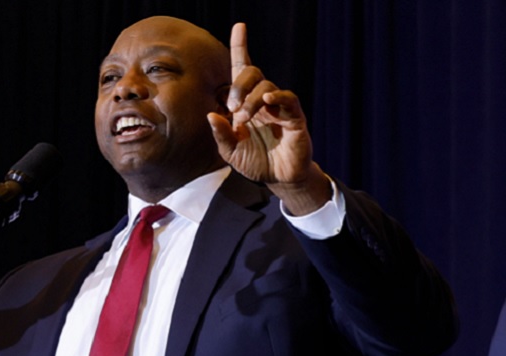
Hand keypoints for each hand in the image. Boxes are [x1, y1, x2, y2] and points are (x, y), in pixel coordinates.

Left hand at [207, 23, 331, 214]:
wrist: (278, 179)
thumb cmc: (256, 163)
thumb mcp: (231, 152)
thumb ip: (221, 134)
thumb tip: (212, 115)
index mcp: (246, 103)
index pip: (242, 69)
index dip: (241, 47)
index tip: (240, 26)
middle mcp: (262, 100)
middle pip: (252, 73)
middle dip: (239, 85)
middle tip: (232, 107)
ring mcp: (279, 107)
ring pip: (266, 86)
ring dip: (252, 100)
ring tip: (245, 119)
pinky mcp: (294, 117)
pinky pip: (287, 98)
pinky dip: (277, 97)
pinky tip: (268, 102)